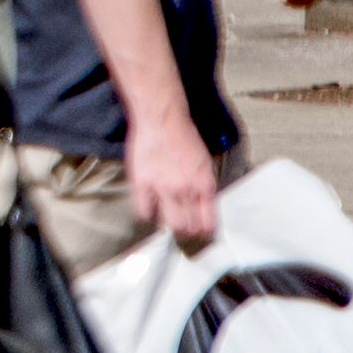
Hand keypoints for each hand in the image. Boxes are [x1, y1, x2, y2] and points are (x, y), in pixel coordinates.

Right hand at [131, 114, 226, 246]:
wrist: (162, 120)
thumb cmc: (183, 135)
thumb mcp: (204, 161)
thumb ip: (203, 184)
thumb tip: (203, 202)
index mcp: (205, 184)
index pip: (208, 221)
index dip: (206, 231)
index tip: (203, 232)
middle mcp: (186, 190)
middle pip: (188, 227)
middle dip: (188, 231)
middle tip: (185, 229)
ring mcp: (164, 189)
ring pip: (169, 224)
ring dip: (170, 226)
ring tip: (168, 222)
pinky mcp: (143, 185)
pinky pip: (144, 211)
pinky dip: (147, 214)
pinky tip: (149, 208)